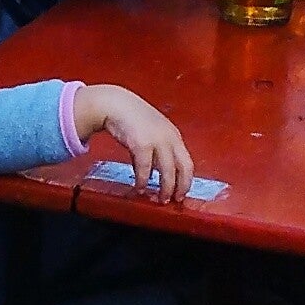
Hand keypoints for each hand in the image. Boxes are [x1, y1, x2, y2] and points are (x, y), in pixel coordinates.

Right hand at [72, 82, 192, 202]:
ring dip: (164, 188)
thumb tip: (161, 170)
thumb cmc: (133, 118)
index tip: (182, 193)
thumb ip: (160, 148)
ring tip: (159, 198)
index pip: (188, 163)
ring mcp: (157, 141)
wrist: (116, 104)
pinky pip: (145, 169)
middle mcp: (170, 138)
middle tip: (174, 199)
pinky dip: (143, 181)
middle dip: (180, 187)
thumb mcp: (154, 131)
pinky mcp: (142, 144)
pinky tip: (140, 187)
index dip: (186, 181)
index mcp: (174, 135)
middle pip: (183, 168)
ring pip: (167, 171)